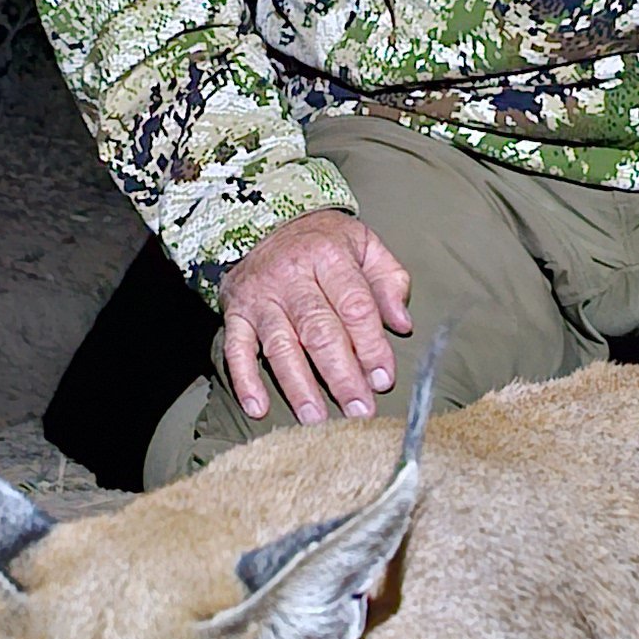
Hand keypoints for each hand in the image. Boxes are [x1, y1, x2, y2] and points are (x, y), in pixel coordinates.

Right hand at [219, 209, 415, 424]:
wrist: (263, 220)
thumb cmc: (324, 242)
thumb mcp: (364, 245)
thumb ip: (389, 281)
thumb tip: (403, 324)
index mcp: (329, 256)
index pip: (354, 306)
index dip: (370, 345)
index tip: (383, 379)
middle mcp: (292, 276)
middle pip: (319, 331)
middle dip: (341, 375)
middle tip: (358, 410)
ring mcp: (261, 296)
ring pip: (280, 345)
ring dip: (298, 386)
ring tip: (316, 419)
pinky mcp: (236, 312)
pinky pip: (236, 348)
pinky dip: (244, 379)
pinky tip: (258, 408)